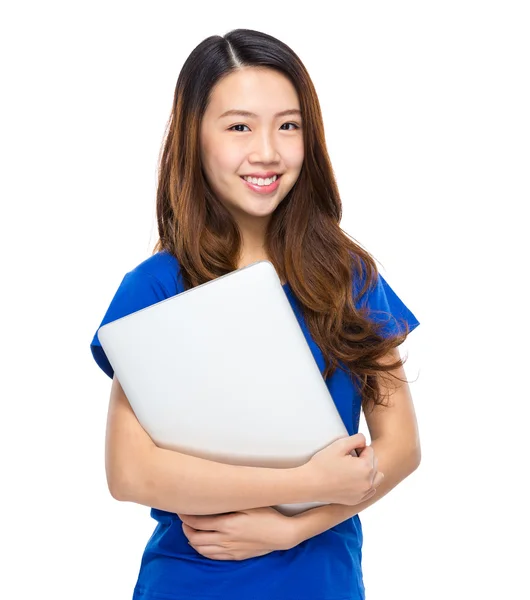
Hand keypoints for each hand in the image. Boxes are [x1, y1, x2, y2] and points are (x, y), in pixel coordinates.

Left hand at [178, 507, 295, 560]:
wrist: (282, 534)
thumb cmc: (267, 515)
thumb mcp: (249, 503)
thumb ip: (230, 501)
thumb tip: (213, 497)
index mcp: (228, 524)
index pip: (198, 522)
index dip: (186, 516)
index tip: (182, 509)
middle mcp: (226, 539)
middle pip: (196, 537)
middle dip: (186, 529)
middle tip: (184, 519)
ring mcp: (230, 550)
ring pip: (202, 549)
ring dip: (192, 540)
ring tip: (190, 531)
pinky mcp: (235, 556)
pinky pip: (213, 556)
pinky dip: (202, 550)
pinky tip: (202, 544)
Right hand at [302, 433, 383, 505]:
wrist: (310, 484)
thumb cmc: (322, 464)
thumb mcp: (339, 445)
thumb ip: (357, 438)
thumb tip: (364, 441)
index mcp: (365, 468)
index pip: (370, 450)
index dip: (358, 448)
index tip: (346, 451)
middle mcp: (368, 483)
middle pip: (375, 463)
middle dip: (364, 458)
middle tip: (347, 458)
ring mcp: (363, 493)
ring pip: (376, 478)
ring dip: (369, 471)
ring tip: (353, 468)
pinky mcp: (357, 500)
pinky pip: (370, 490)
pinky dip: (365, 483)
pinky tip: (353, 480)